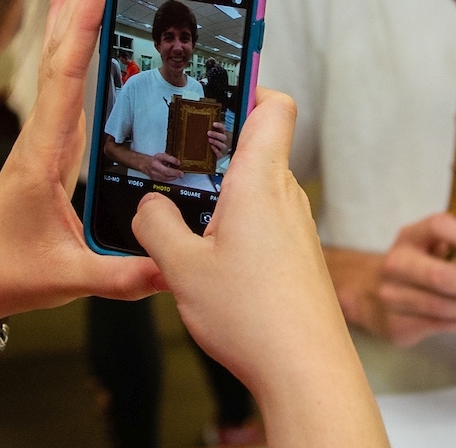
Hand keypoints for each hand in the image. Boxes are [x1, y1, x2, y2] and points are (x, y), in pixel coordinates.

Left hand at [0, 0, 162, 322]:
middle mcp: (41, 133)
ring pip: (59, 58)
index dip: (82, 28)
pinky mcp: (51, 138)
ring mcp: (44, 132)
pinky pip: (60, 75)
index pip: (65, 79)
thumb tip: (165, 266)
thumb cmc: (13, 275)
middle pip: (62, 53)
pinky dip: (66, 35)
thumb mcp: (68, 278)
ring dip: (76, 8)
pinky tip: (66, 4)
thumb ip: (117, 276)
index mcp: (44, 155)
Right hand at [132, 89, 388, 447]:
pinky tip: (211, 259)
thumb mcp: (181, 269)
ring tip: (185, 219)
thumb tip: (149, 207)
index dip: (250, 86)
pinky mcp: (299, 256)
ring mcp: (297, 226)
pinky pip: (266, 222)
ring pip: (259, 189)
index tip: (217, 86)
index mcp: (259, 180)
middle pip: (259, 146)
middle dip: (216, 150)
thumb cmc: (254, 317)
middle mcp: (285, 195)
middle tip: (176, 160)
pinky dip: (238, 227)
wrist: (306, 370)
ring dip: (225, 195)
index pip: (274, 105)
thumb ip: (156, 226)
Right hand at [143, 153, 183, 182]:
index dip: (174, 169)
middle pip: (166, 174)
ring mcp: (154, 176)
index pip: (166, 168)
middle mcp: (154, 171)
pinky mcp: (155, 180)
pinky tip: (172, 177)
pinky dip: (169, 179)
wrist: (144, 164)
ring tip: (178, 175)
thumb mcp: (161, 156)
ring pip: (165, 179)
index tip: (180, 168)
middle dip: (175, 174)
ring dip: (173, 177)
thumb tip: (178, 162)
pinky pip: (163, 181)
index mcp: (156, 164)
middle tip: (181, 174)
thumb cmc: (153, 159)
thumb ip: (170, 158)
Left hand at [206, 120, 229, 158]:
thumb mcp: (211, 134)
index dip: (219, 126)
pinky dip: (216, 151)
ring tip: (209, 140)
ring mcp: (223, 148)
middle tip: (208, 133)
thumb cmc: (211, 140)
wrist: (214, 152)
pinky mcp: (220, 155)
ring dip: (216, 142)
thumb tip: (198, 125)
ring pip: (223, 146)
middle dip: (216, 135)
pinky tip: (211, 147)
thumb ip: (209, 130)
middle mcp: (224, 141)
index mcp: (222, 134)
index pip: (223, 128)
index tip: (213, 124)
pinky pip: (220, 154)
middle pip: (223, 137)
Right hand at [329, 213, 455, 348]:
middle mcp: (397, 263)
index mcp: (410, 236)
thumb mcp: (427, 245)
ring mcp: (393, 296)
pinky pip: (440, 326)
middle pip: (440, 276)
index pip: (438, 227)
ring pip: (442, 307)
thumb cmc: (415, 264)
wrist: (368, 294)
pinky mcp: (397, 324)